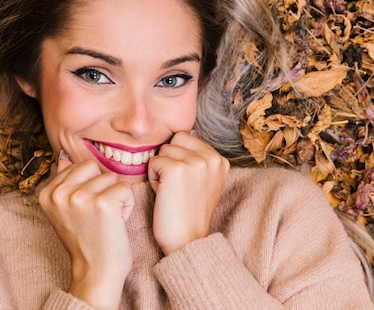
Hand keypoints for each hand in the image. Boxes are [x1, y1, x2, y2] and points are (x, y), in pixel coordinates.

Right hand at [38, 152, 133, 309]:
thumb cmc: (86, 239)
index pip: (79, 166)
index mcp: (46, 193)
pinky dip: (127, 205)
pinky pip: (125, 188)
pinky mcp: (103, 203)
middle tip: (98, 213)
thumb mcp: (66, 209)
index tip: (85, 210)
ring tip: (107, 219)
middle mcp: (59, 193)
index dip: (89, 186)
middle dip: (102, 187)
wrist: (96, 271)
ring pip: (111, 177)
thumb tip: (63, 155)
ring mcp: (80, 197)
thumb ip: (64, 181)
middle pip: (94, 167)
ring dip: (116, 197)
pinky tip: (117, 222)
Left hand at [148, 131, 228, 255]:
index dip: (179, 158)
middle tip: (176, 187)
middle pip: (175, 140)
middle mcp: (211, 158)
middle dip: (170, 160)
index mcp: (220, 160)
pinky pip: (153, 162)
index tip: (185, 183)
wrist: (187, 241)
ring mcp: (195, 163)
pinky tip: (164, 194)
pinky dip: (153, 178)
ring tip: (171, 191)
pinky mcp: (176, 170)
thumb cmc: (189, 213)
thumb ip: (198, 157)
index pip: (186, 137)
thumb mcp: (203, 181)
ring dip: (160, 170)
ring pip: (163, 150)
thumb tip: (187, 131)